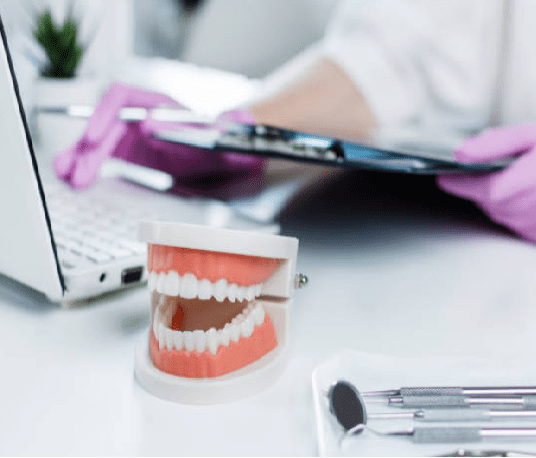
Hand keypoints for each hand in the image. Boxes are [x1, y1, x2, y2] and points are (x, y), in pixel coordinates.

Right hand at [53, 82, 264, 194]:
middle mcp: (140, 116)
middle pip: (105, 126)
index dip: (103, 115)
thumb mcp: (208, 139)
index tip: (94, 136)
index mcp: (156, 104)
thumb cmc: (220, 144)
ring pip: (100, 143)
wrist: (227, 159)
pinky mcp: (130, 155)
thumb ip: (181, 132)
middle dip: (88, 149)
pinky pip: (105, 158)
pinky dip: (90, 167)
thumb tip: (148, 124)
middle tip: (77, 173)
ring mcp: (133, 136)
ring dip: (81, 158)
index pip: (121, 99)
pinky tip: (74, 177)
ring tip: (66, 176)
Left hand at [436, 124, 535, 241]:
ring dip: (499, 200)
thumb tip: (460, 155)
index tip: (444, 177)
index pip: (490, 190)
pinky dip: (515, 210)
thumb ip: (496, 143)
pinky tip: (528, 194)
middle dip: (482, 189)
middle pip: (494, 205)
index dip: (463, 184)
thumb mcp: (531, 135)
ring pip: (505, 216)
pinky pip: (520, 224)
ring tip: (515, 179)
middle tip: (483, 172)